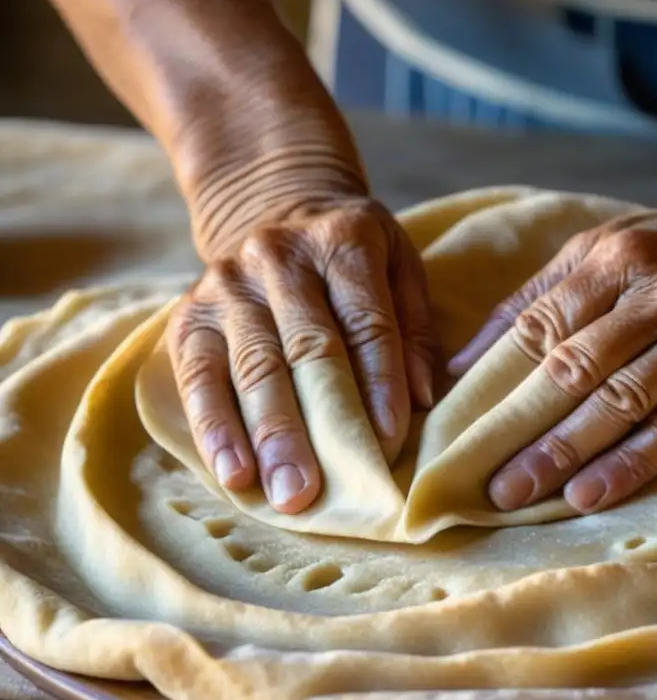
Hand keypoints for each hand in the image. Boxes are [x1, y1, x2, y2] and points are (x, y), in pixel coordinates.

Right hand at [166, 199, 435, 513]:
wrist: (270, 207)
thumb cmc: (350, 256)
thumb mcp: (399, 266)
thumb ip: (414, 328)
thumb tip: (423, 399)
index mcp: (343, 240)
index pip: (365, 321)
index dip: (379, 382)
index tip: (388, 441)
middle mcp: (279, 257)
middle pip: (303, 348)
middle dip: (316, 424)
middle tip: (326, 486)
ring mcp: (227, 284)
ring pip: (250, 366)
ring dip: (267, 436)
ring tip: (283, 492)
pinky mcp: (190, 314)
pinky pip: (198, 375)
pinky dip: (214, 427)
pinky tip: (232, 472)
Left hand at [450, 188, 656, 514]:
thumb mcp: (606, 246)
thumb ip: (538, 297)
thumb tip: (463, 362)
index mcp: (616, 257)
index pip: (544, 325)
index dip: (497, 380)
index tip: (459, 427)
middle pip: (577, 369)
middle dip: (525, 428)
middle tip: (485, 479)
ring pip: (625, 401)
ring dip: (570, 452)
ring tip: (523, 493)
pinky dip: (634, 463)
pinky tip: (593, 493)